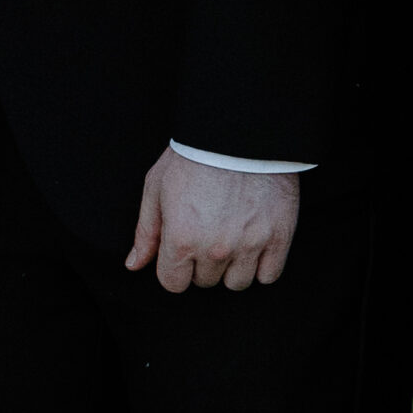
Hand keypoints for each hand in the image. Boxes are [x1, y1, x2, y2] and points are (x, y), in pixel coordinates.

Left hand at [126, 150, 297, 291]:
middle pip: (205, 282)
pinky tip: (252, 240)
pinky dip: (261, 264)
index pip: (173, 283)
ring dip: (231, 266)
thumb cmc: (193, 154)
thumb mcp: (156, 186)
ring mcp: (249, 246)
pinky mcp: (279, 237)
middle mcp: (215, 250)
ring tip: (230, 234)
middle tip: (207, 229)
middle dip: (201, 262)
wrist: (238, 129)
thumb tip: (134, 264)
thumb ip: (146, 231)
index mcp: (181, 239)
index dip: (173, 266)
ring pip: (237, 283)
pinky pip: (268, 276)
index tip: (180, 246)